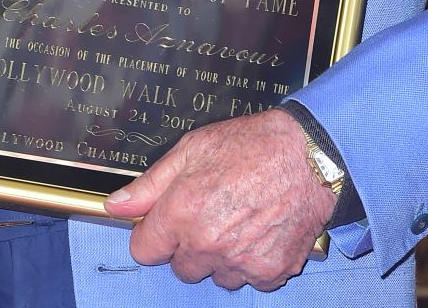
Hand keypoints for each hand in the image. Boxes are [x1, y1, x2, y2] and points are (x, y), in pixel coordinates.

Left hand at [103, 108, 333, 292]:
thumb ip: (150, 184)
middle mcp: (207, 243)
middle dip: (189, 245)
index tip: (165, 224)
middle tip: (212, 214)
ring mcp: (239, 262)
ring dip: (221, 257)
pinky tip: (261, 232)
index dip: (153, 234)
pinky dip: (252, 262)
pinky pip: (249, 280)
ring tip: (240, 221)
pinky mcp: (269, 271)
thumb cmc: (253, 146)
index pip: (144, 251)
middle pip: (180, 267)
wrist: (311, 157)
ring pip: (215, 276)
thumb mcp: (192, 150)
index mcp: (182, 212)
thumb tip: (116, 205)